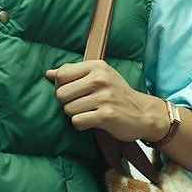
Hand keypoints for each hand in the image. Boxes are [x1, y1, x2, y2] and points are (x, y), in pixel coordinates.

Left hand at [45, 61, 169, 143]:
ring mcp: (104, 97)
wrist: (143, 113)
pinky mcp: (106, 115)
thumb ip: (74, 74)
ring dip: (75, 115)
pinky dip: (81, 125)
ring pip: (68, 109)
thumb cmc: (117, 95)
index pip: (61, 75)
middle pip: (61, 94)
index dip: (61, 87)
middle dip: (66, 104)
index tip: (73, 93)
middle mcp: (100, 79)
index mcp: (96, 66)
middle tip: (80, 106)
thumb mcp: (99, 77)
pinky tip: (92, 122)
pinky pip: (78, 121)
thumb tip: (48, 74)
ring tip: (89, 113)